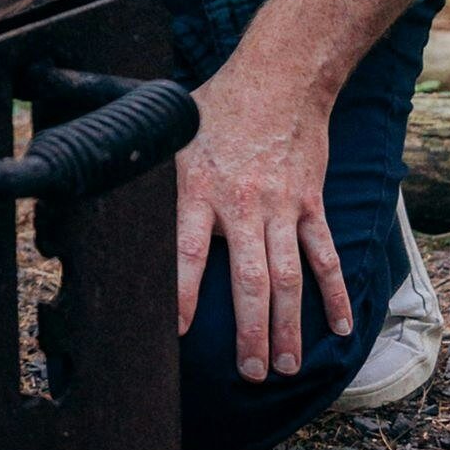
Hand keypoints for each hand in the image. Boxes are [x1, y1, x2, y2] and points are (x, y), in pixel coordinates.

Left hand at [174, 59, 351, 384]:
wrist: (280, 75)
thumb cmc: (217, 107)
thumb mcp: (172, 135)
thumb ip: (151, 174)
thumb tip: (107, 196)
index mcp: (199, 190)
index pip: (186, 252)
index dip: (180, 294)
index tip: (175, 334)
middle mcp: (242, 204)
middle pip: (248, 279)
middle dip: (250, 331)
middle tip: (251, 373)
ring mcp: (281, 206)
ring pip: (289, 276)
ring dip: (290, 325)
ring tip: (288, 366)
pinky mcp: (310, 203)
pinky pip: (324, 254)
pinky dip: (336, 292)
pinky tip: (342, 328)